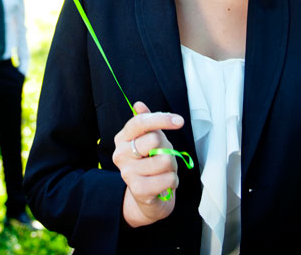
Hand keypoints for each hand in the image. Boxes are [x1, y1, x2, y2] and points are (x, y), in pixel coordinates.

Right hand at [112, 101, 183, 227]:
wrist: (146, 197)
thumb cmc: (150, 163)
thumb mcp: (150, 140)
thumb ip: (147, 123)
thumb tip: (138, 104)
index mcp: (122, 138)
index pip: (140, 122)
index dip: (162, 119)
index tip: (179, 121)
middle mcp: (121, 154)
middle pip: (154, 140)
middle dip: (167, 148)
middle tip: (163, 157)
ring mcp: (127, 173)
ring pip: (165, 160)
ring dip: (172, 167)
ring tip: (163, 172)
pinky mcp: (139, 190)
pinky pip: (169, 179)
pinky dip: (173, 181)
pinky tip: (164, 183)